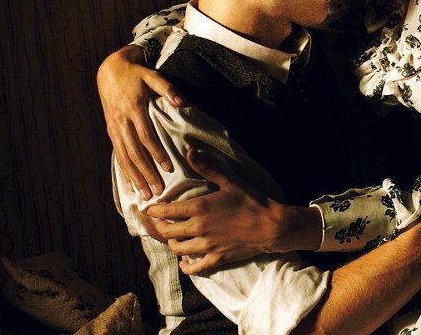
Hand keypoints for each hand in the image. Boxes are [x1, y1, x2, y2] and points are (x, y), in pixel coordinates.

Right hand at [97, 44, 185, 198]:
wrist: (110, 71)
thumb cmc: (136, 75)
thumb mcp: (152, 75)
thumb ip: (168, 88)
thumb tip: (182, 101)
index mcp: (133, 108)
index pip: (146, 136)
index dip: (157, 153)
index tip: (168, 168)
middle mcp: (121, 121)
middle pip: (134, 152)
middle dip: (145, 173)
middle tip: (157, 191)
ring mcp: (114, 127)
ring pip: (124, 157)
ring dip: (134, 177)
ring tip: (144, 195)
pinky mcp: (111, 131)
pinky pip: (117, 154)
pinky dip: (123, 171)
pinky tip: (129, 186)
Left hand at [145, 148, 320, 273]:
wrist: (271, 226)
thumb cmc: (251, 201)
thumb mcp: (229, 180)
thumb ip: (207, 167)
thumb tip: (189, 151)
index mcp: (199, 208)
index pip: (166, 211)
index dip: (154, 211)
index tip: (149, 209)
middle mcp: (198, 228)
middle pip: (167, 231)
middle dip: (159, 227)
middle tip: (158, 223)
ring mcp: (206, 246)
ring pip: (178, 249)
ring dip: (172, 243)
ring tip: (173, 237)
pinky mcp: (216, 259)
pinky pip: (194, 268)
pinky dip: (186, 266)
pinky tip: (186, 262)